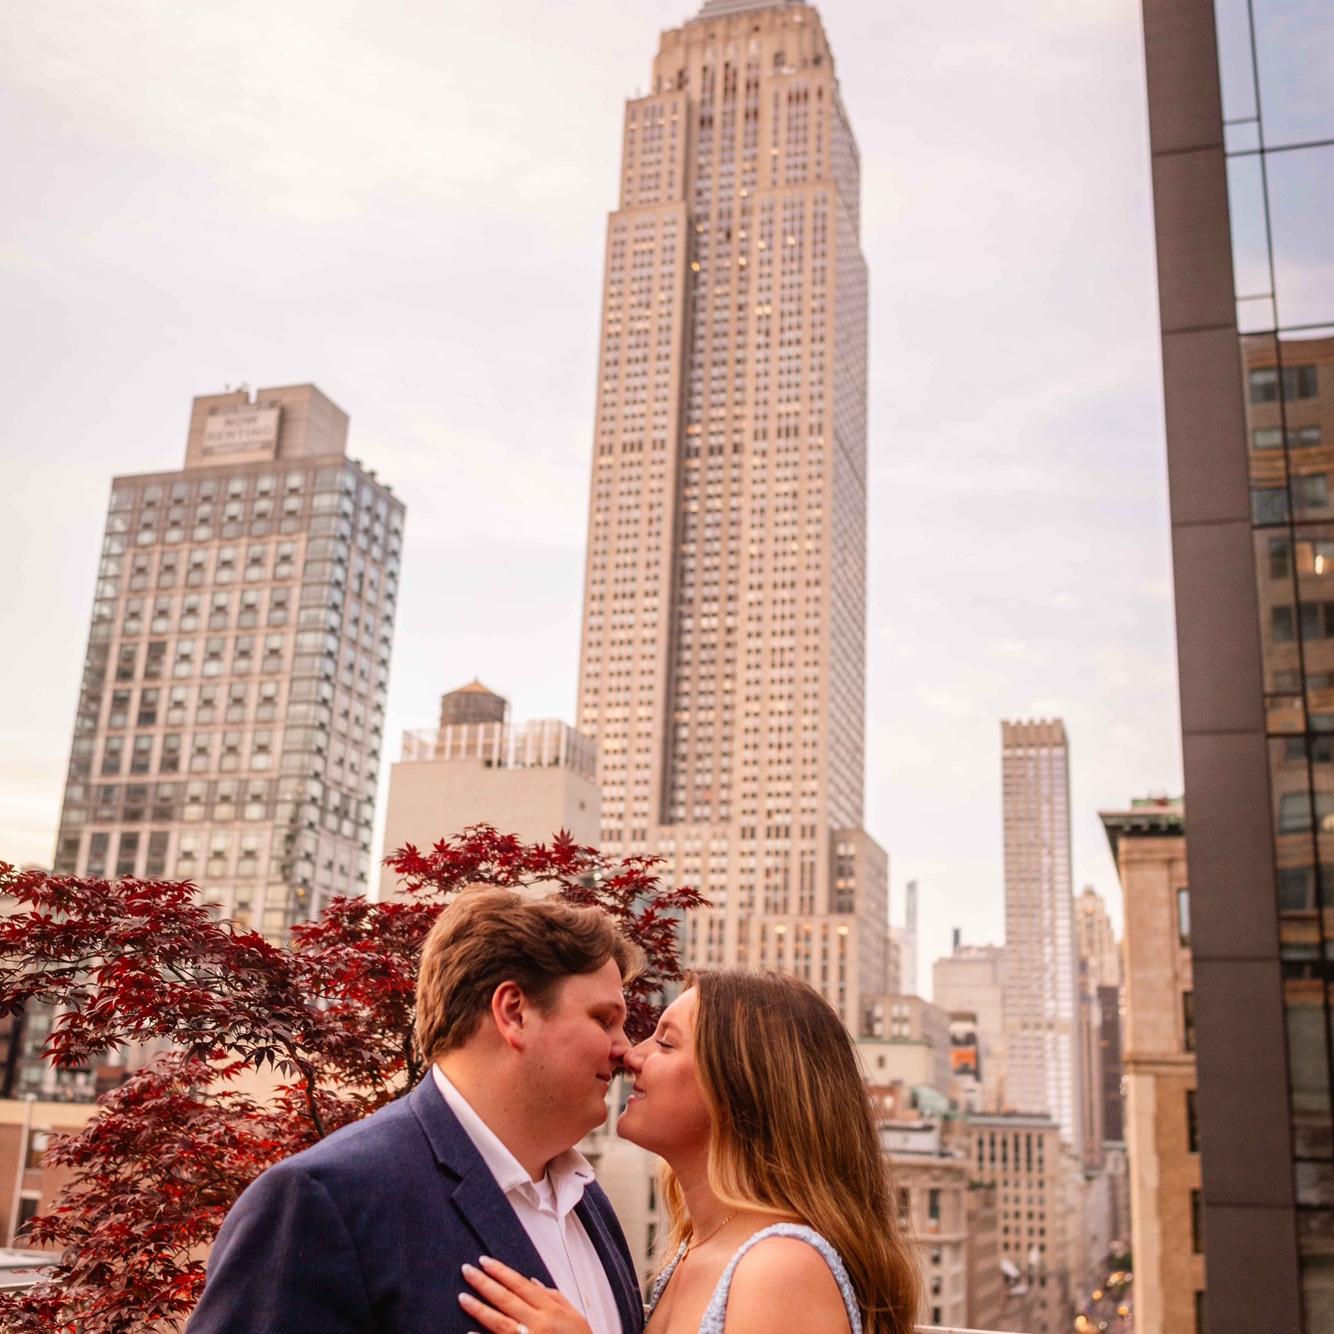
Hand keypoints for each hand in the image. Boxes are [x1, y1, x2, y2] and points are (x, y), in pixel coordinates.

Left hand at [458, 1256, 592, 1333]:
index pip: (520, 1284)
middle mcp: (537, 1324)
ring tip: (462, 1297)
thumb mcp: (573, 1314)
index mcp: (549, 1310)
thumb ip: (553, 1296)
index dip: (501, 1272)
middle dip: (484, 1283)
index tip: (485, 1261)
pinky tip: (469, 1333)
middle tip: (467, 1270)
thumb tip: (532, 1282)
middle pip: (506, 1299)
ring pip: (498, 1322)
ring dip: (479, 1309)